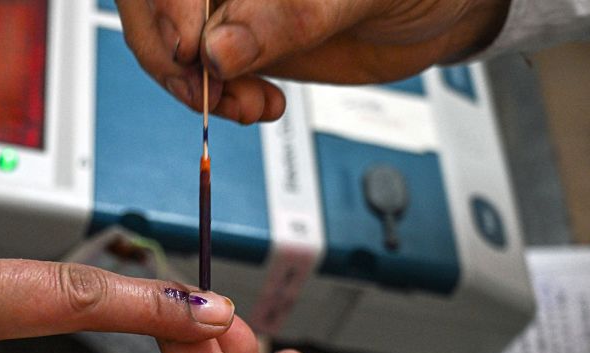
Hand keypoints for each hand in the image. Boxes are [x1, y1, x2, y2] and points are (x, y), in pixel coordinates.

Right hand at [117, 0, 510, 122]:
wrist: (438, 11)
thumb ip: (289, 16)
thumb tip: (217, 51)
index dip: (165, 5)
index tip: (191, 48)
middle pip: (151, 7)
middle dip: (172, 57)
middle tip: (215, 93)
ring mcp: (225, 5)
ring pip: (169, 46)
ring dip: (197, 88)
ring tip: (251, 106)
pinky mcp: (236, 43)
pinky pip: (201, 76)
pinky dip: (219, 102)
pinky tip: (259, 106)